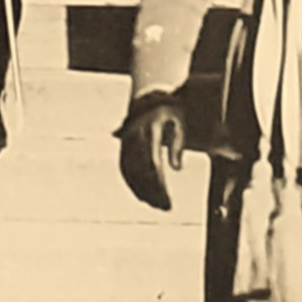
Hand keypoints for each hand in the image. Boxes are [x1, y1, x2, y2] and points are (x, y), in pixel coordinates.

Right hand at [117, 92, 186, 210]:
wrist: (148, 93)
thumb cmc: (169, 108)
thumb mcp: (179, 119)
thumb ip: (178, 143)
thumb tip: (177, 169)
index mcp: (148, 131)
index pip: (152, 166)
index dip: (159, 186)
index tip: (168, 202)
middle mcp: (134, 138)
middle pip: (140, 173)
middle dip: (152, 193)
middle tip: (165, 207)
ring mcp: (126, 143)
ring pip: (130, 174)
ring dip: (142, 191)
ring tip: (157, 204)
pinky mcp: (123, 146)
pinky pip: (125, 169)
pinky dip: (133, 184)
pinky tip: (144, 195)